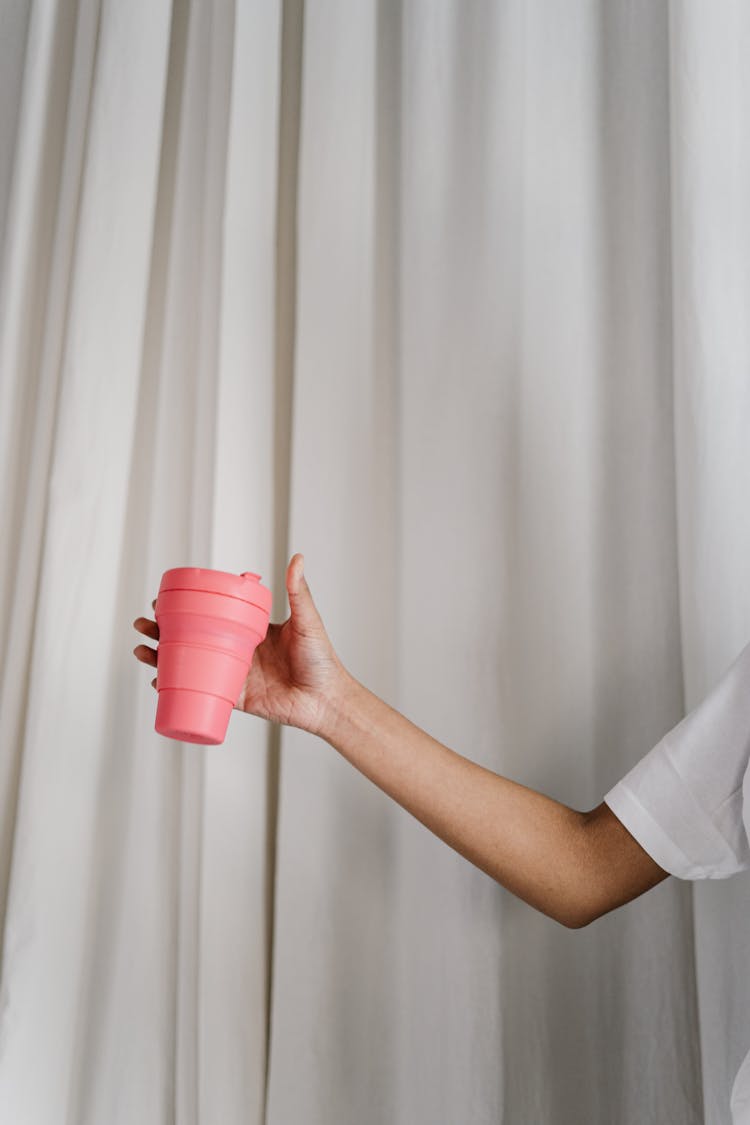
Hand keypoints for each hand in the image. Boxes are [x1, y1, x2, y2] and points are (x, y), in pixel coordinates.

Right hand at [132, 554, 352, 736]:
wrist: (327, 700)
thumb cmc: (321, 659)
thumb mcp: (306, 621)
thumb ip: (299, 592)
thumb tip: (296, 557)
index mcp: (248, 630)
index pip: (210, 613)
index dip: (185, 607)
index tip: (163, 599)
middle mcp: (236, 650)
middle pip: (191, 637)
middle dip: (162, 631)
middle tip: (144, 623)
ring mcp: (232, 674)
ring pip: (188, 664)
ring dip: (161, 657)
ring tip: (142, 649)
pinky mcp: (234, 698)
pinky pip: (200, 692)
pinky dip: (176, 688)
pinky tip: (157, 681)